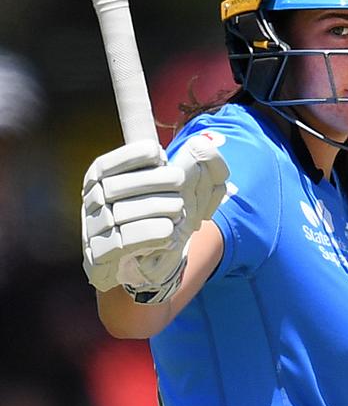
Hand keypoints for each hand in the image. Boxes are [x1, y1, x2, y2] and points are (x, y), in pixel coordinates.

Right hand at [82, 134, 228, 298]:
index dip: (134, 155)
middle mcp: (90, 199)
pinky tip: (169, 231)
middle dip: (154, 180)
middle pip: (116, 187)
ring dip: (157, 208)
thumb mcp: (158, 185)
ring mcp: (92, 227)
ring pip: (122, 213)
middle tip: (181, 181)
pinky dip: (151, 234)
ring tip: (179, 209)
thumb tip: (198, 146)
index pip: (109, 162)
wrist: (135, 259)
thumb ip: (170, 164)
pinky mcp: (98, 254)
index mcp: (99, 176)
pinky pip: (124, 242)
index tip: (160, 154)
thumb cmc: (150, 213)